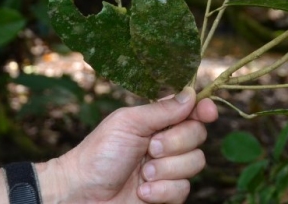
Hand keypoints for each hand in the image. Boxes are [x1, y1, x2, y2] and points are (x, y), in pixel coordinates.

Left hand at [39, 87, 218, 203]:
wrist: (81, 194)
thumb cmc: (99, 154)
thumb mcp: (129, 123)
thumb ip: (162, 110)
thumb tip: (192, 93)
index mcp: (159, 121)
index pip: (193, 110)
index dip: (204, 109)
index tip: (206, 112)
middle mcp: (168, 143)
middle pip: (198, 136)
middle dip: (175, 143)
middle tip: (150, 148)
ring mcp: (169, 169)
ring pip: (195, 163)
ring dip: (166, 169)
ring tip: (142, 174)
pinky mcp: (167, 194)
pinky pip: (183, 190)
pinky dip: (162, 191)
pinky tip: (142, 192)